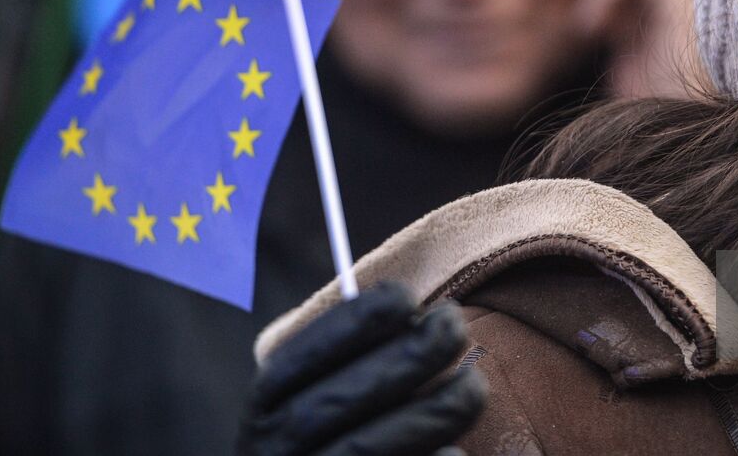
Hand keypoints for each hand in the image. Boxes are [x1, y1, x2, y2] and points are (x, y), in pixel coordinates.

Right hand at [238, 283, 485, 455]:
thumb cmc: (340, 430)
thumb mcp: (324, 388)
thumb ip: (355, 356)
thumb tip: (411, 314)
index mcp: (264, 408)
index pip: (297, 359)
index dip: (350, 325)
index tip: (405, 297)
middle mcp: (271, 452)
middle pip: (335, 403)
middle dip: (404, 359)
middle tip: (453, 326)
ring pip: (365, 449)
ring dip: (430, 413)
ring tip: (472, 385)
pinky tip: (456, 450)